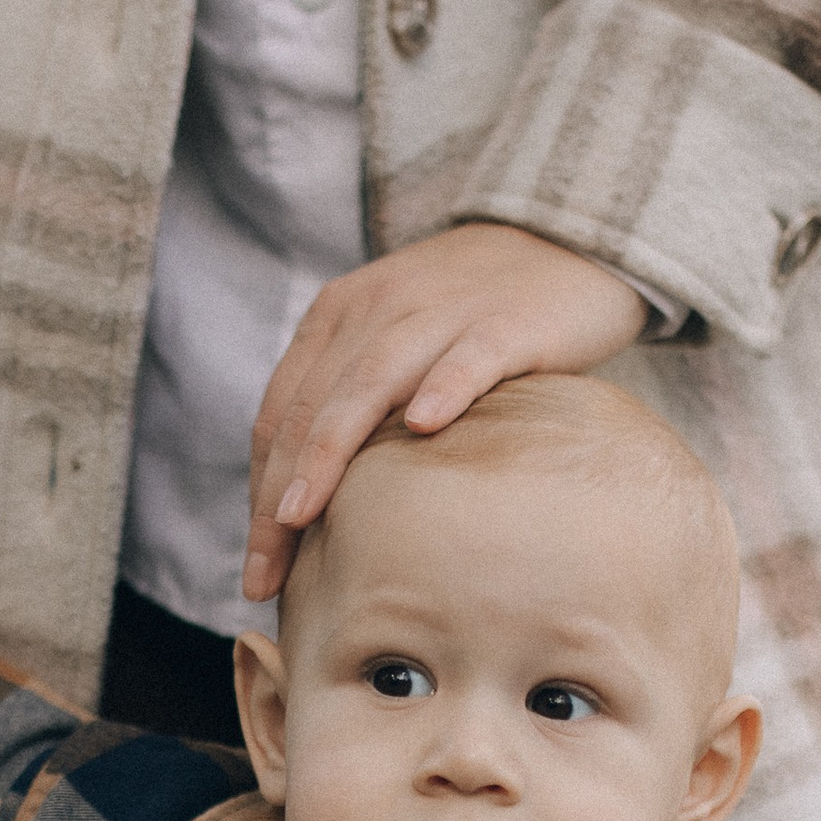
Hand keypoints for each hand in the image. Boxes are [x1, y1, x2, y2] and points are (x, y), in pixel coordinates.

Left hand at [244, 223, 647, 601]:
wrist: (564, 244)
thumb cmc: (472, 319)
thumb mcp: (395, 347)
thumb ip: (353, 404)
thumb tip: (310, 506)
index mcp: (339, 317)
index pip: (282, 412)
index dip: (259, 490)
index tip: (255, 566)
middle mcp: (378, 309)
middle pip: (312, 408)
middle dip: (278, 495)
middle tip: (264, 575)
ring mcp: (441, 312)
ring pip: (370, 381)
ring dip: (330, 451)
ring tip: (301, 516)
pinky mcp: (507, 322)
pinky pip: (468, 356)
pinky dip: (443, 386)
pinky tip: (423, 426)